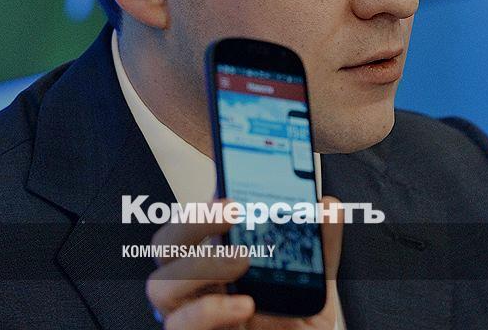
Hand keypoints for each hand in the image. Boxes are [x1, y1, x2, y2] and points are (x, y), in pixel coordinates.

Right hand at [145, 197, 343, 329]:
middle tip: (232, 211)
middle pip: (166, 244)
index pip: (196, 221)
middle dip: (192, 221)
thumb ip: (320, 246)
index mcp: (221, 259)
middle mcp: (201, 285)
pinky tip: (244, 304)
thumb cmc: (295, 327)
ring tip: (242, 260)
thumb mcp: (315, 285)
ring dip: (201, 264)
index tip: (224, 173)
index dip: (203, 198)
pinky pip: (180, 324)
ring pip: (160, 284)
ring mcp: (193, 315)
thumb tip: (327, 206)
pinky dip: (209, 310)